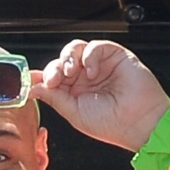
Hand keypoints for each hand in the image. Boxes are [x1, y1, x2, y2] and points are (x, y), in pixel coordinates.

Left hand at [35, 40, 169, 150]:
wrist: (139, 122)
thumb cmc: (112, 124)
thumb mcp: (74, 113)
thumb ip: (54, 98)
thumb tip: (33, 88)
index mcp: (76, 93)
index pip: (54, 77)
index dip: (42, 76)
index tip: (30, 80)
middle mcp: (86, 78)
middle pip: (62, 61)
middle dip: (54, 68)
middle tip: (54, 79)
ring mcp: (100, 66)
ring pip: (75, 49)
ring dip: (68, 58)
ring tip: (71, 73)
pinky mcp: (114, 55)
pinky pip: (95, 46)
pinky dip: (90, 57)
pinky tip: (93, 72)